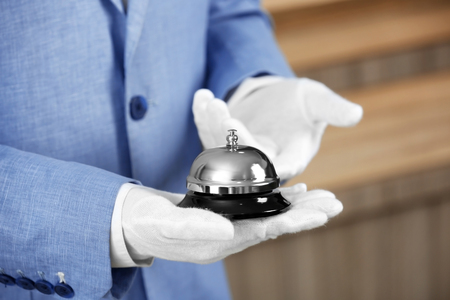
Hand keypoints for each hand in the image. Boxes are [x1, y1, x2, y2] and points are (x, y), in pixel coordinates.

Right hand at [121, 184, 341, 264]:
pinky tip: (290, 190)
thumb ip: (194, 227)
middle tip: (335, 203)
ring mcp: (228, 226)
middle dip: (305, 215)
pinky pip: (256, 207)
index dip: (293, 222)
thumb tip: (228, 229)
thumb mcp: (164, 224)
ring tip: (322, 197)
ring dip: (296, 207)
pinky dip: (275, 198)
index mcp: (219, 242)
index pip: (264, 231)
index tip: (321, 214)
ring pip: (269, 215)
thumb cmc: (145, 224)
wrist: (134, 223)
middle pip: (275, 224)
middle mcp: (229, 237)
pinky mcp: (224, 214)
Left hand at [193, 77, 362, 180]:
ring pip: (222, 144)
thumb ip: (332, 110)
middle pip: (246, 157)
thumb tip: (356, 114)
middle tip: (227, 118)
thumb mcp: (318, 102)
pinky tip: (201, 96)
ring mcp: (238, 152)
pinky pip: (209, 130)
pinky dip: (203, 114)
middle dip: (235, 139)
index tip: (259, 149)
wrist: (278, 100)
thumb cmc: (302, 104)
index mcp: (288, 159)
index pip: (280, 167)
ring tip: (211, 101)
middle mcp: (261, 161)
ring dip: (215, 124)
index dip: (269, 163)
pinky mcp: (220, 140)